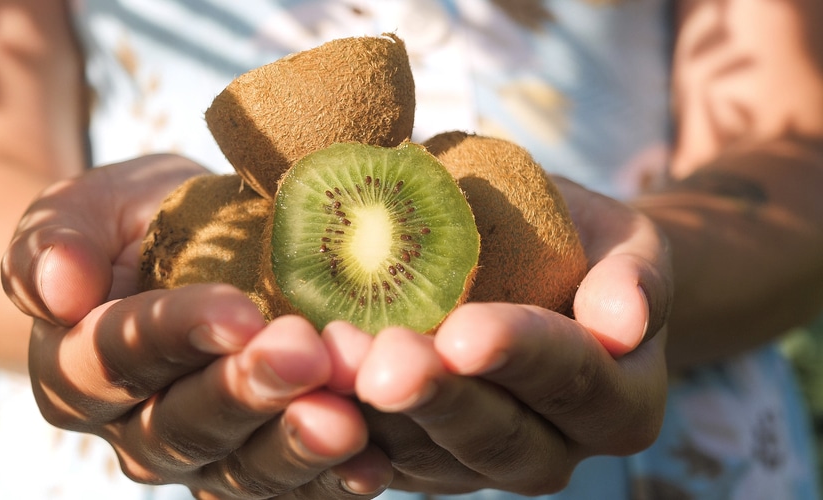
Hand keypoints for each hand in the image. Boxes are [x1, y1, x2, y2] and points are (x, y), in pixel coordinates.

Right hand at [1, 155, 391, 498]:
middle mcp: (129, 426)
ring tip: (346, 422)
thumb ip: (54, 240)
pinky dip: (329, 480)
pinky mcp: (252, 463)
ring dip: (293, 447)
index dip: (177, 334)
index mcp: (73, 366)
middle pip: (181, 425)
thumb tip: (56, 287)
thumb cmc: (129, 224)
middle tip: (305, 357)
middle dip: (245, 393)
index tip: (238, 311)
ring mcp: (195, 455)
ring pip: (238, 469)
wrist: (178, 255)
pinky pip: (287, 486)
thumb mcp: (84, 207)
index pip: (117, 356)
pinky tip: (371, 462)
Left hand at [339, 178, 671, 494]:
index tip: (465, 332)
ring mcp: (481, 465)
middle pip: (498, 438)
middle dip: (439, 399)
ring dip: (378, 418)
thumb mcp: (625, 242)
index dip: (520, 356)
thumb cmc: (581, 245)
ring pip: (429, 456)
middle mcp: (554, 449)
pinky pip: (382, 457)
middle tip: (385, 363)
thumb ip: (636, 276)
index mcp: (619, 402)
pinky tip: (305, 397)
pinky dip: (344, 432)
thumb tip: (626, 320)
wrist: (538, 274)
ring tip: (333, 366)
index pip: (572, 378)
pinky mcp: (423, 462)